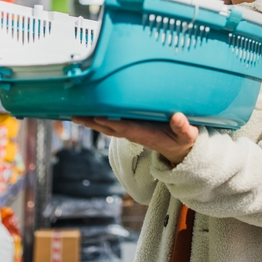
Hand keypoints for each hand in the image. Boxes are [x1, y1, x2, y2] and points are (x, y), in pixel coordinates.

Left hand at [73, 113, 197, 165]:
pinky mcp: (131, 126)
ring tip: (75, 113)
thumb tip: (178, 118)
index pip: (124, 127)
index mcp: (144, 134)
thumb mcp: (187, 135)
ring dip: (91, 120)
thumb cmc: (183, 140)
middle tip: (74, 115)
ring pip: (106, 125)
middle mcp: (133, 132)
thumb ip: (183, 128)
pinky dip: (99, 116)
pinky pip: (111, 121)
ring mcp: (131, 130)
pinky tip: (90, 110)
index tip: (98, 117)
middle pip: (108, 127)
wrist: (179, 151)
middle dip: (92, 122)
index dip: (111, 122)